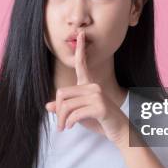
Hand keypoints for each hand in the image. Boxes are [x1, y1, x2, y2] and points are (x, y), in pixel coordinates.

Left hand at [45, 30, 129, 146]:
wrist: (120, 132)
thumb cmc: (99, 121)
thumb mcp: (79, 115)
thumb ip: (65, 109)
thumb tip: (47, 106)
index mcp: (89, 85)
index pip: (82, 65)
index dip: (80, 50)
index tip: (80, 35)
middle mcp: (94, 87)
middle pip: (62, 93)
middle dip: (58, 111)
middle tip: (59, 124)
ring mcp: (97, 96)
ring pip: (67, 105)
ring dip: (62, 119)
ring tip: (64, 127)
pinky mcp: (100, 107)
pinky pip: (75, 113)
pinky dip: (70, 122)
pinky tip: (71, 126)